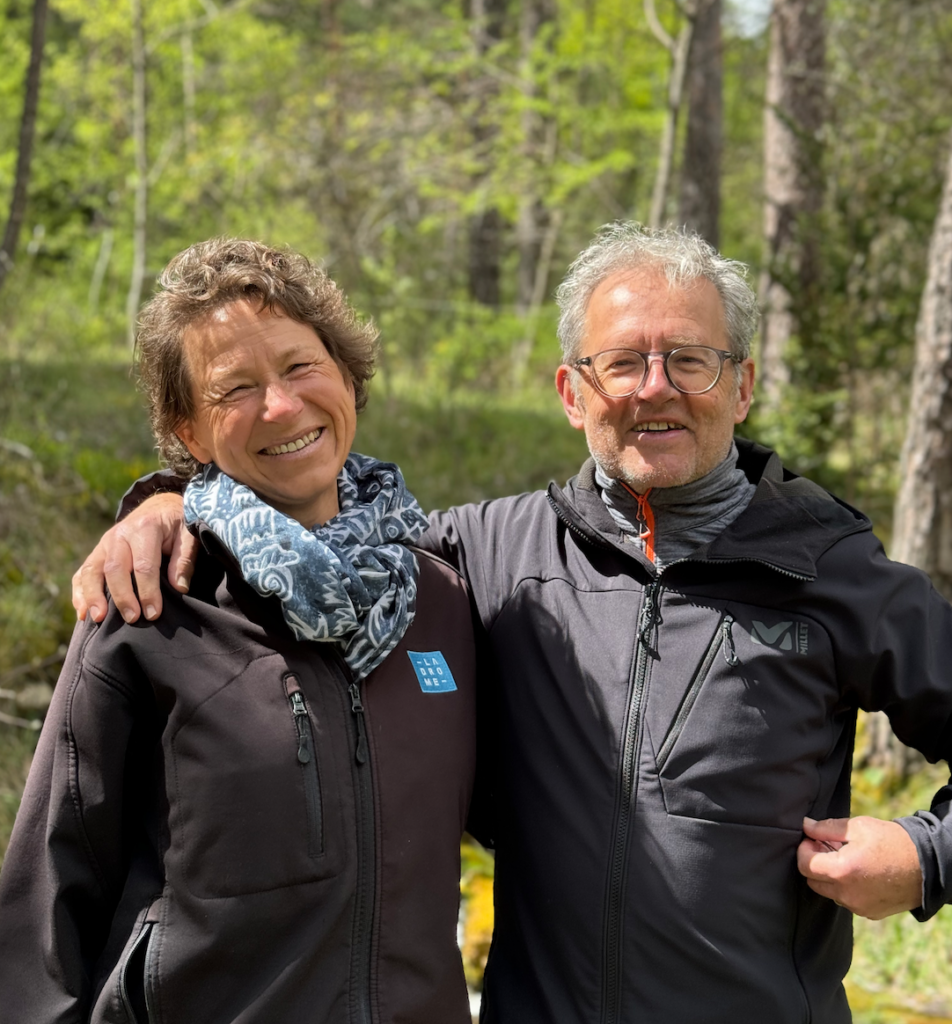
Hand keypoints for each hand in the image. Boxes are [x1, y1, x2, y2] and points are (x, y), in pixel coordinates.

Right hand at [71, 493, 195, 623]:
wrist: (159, 507)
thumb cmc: (176, 524)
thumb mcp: (188, 535)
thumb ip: (184, 560)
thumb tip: (179, 588)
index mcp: (145, 528)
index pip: (144, 565)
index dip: (148, 591)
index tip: (153, 613)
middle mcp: (119, 535)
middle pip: (114, 569)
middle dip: (122, 597)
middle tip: (132, 618)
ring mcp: (104, 544)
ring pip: (91, 571)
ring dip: (92, 596)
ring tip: (97, 619)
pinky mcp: (97, 553)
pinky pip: (82, 573)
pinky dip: (80, 593)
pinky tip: (83, 613)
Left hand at [797, 815, 922, 918]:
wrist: (927, 866)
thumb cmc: (891, 842)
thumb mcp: (858, 827)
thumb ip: (826, 828)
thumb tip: (805, 826)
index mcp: (842, 871)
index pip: (804, 865)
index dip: (804, 849)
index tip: (812, 839)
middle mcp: (847, 894)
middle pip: (813, 881)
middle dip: (814, 862)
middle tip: (826, 846)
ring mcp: (858, 907)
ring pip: (828, 892)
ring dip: (829, 876)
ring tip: (844, 858)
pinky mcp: (869, 913)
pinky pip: (846, 901)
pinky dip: (844, 887)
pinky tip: (857, 872)